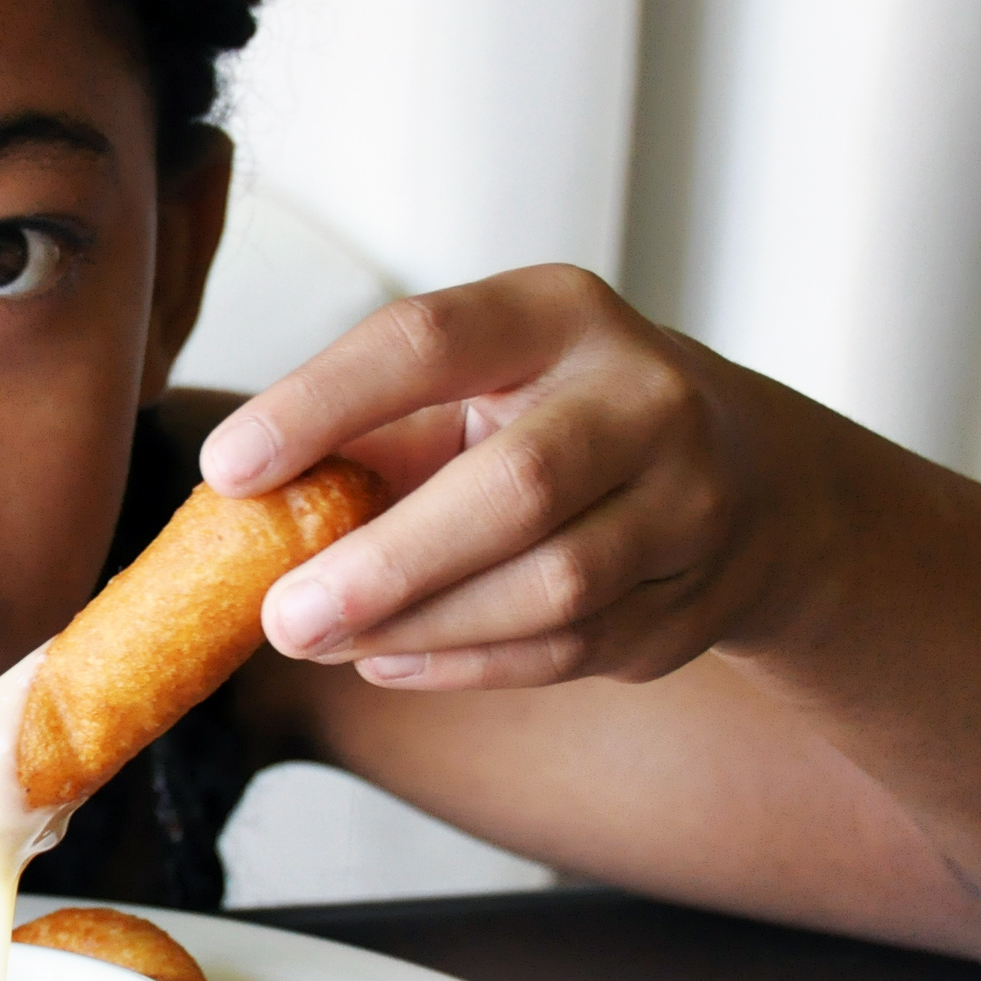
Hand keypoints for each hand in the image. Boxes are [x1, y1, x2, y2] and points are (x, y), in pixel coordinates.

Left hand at [199, 265, 798, 689]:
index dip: (320, 404)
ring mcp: (689, 502)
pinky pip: (569, 649)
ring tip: (323, 640)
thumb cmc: (560, 420)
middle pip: (518, 486)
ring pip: (551, 587)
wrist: (752, 478)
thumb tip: (242, 509)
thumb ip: (374, 433)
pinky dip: (465, 664)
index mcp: (560, 315)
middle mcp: (643, 396)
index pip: (428, 342)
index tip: (228, 469)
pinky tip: (389, 661)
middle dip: (386, 564)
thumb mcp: (480, 385)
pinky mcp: (695, 598)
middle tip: (281, 617)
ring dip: (419, 627)